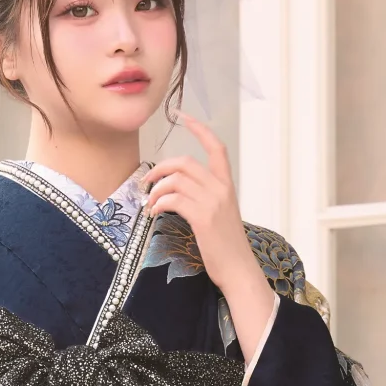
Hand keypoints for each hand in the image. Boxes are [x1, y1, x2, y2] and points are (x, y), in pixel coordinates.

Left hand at [140, 118, 276, 361]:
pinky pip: (174, 199)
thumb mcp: (219, 216)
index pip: (216, 147)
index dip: (198, 128)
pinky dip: (159, 204)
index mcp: (227, 185)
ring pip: (177, 180)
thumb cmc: (226, 247)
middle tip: (146, 182)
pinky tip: (154, 213)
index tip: (182, 115)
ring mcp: (213, 202)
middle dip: (161, 168)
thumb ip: (203, 199)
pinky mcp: (203, 218)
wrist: (239, 271)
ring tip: (149, 204)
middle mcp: (222, 189)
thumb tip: (175, 193)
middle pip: (186, 162)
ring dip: (156, 190)